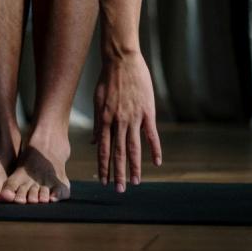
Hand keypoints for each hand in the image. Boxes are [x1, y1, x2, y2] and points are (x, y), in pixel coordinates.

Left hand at [93, 51, 161, 191]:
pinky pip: (151, 135)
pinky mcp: (148, 112)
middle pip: (118, 153)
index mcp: (104, 120)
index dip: (104, 166)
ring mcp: (133, 118)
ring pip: (134, 148)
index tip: (103, 180)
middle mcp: (118, 122)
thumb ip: (98, 124)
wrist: (122, 60)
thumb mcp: (97, 101)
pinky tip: (156, 163)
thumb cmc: (108, 79)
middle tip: (118, 190)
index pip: (104, 149)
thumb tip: (95, 143)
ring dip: (134, 167)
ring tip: (135, 183)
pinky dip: (154, 150)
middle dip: (117, 173)